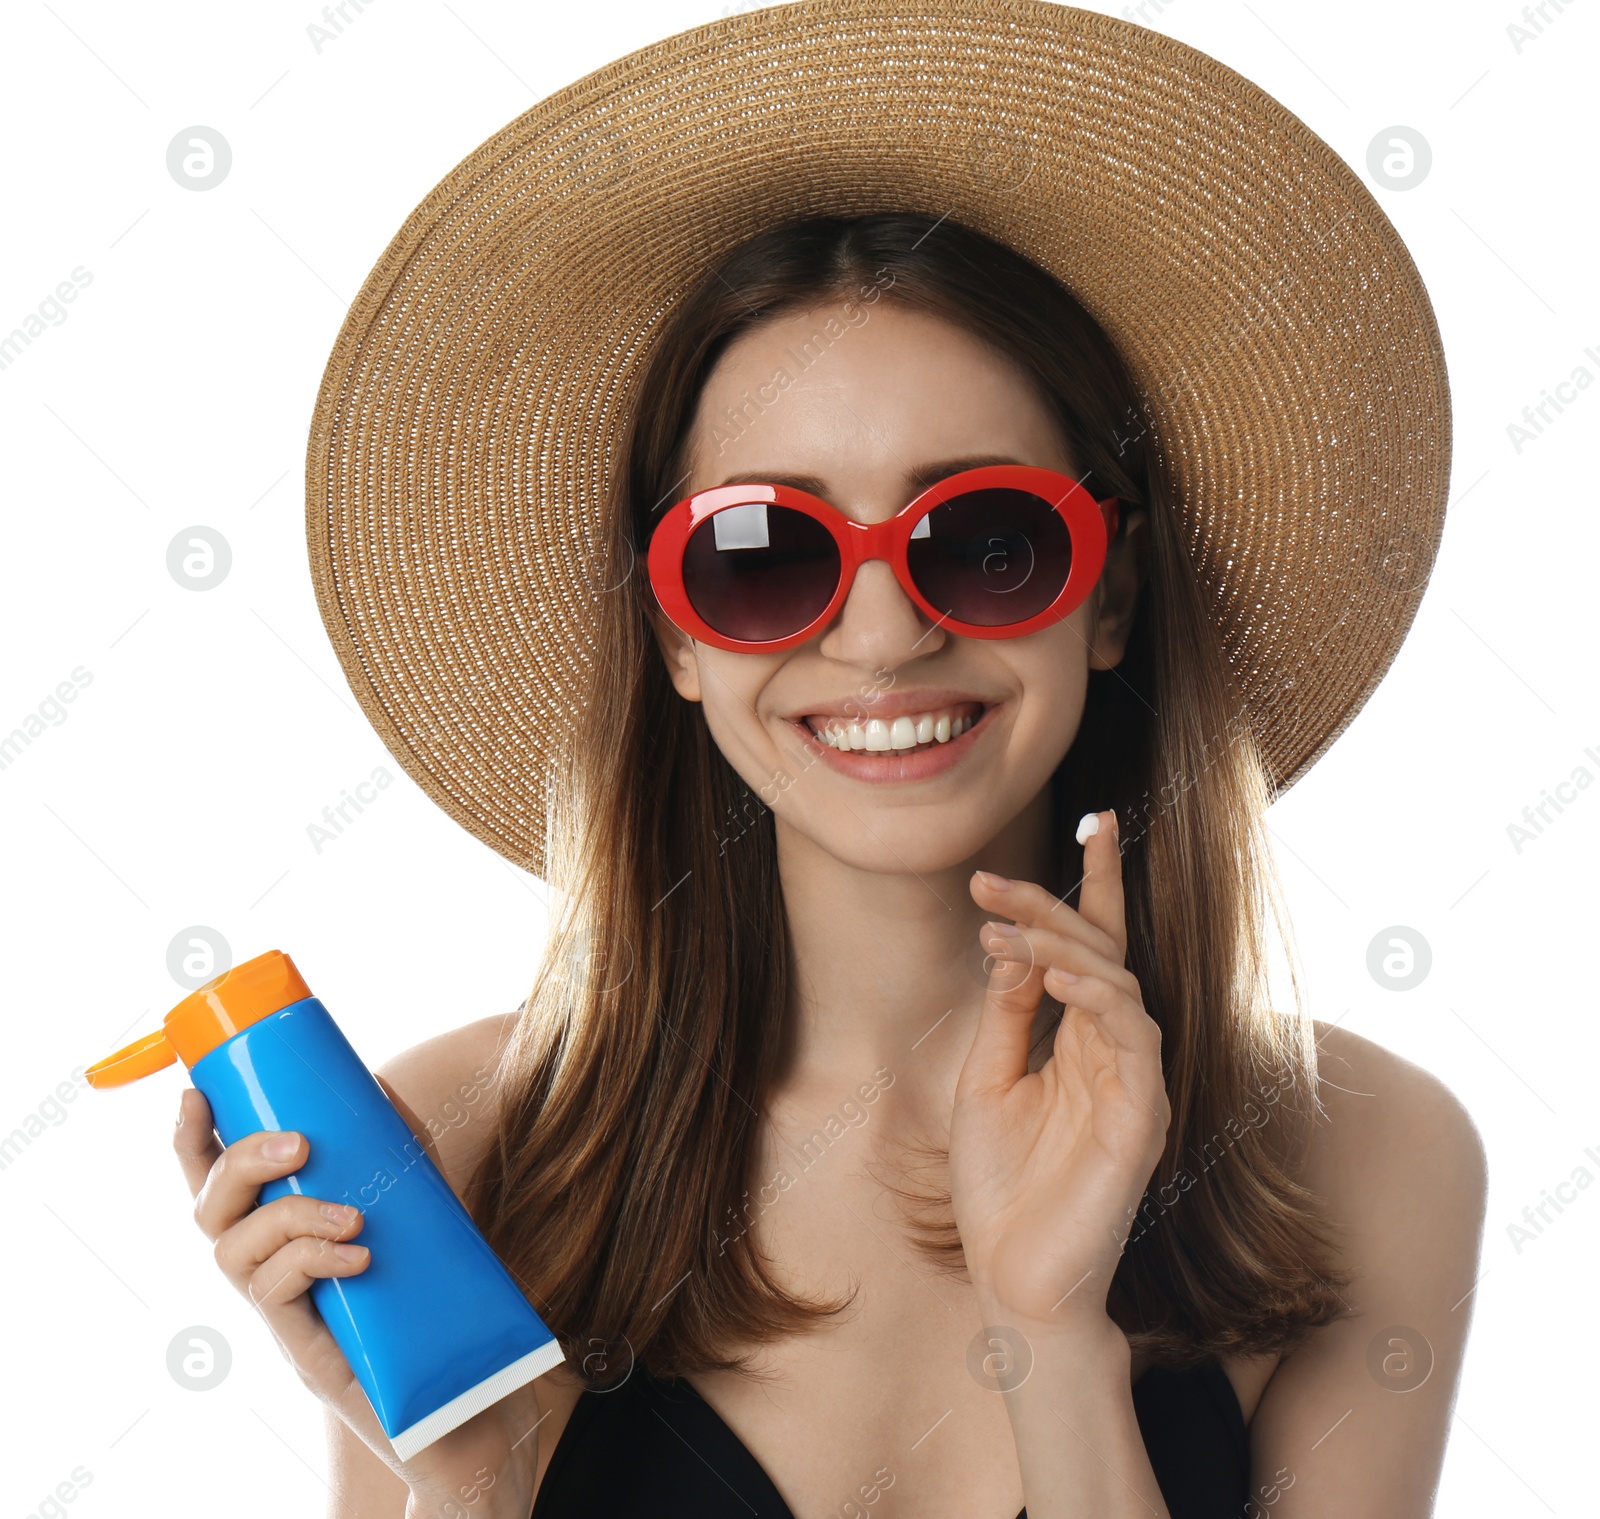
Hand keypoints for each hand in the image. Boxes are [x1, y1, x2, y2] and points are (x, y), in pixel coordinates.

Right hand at [173, 1086, 541, 1515]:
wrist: (460, 1383)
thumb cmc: (429, 1285)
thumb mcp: (412, 1198)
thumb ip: (390, 1145)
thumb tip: (371, 1081)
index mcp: (279, 1235)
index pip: (214, 1185)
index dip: (192, 1142)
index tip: (195, 1095)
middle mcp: (265, 1272)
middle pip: (207, 1214)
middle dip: (239, 1164)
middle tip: (298, 1142)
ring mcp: (279, 1313)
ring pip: (233, 1254)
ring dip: (288, 1216)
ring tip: (351, 1215)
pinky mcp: (302, 1349)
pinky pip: (274, 1299)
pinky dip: (310, 1263)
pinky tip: (358, 1256)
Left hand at [949, 810, 1169, 1331]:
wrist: (1013, 1280)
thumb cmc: (998, 1188)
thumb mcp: (984, 1083)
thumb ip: (1005, 1015)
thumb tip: (1015, 944)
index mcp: (1079, 1040)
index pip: (1094, 947)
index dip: (1096, 884)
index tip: (1091, 820)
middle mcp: (1114, 1051)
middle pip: (1100, 953)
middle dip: (1051, 907)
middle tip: (987, 883)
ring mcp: (1133, 1082)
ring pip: (1118, 984)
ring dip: (1062, 948)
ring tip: (1008, 930)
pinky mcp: (1144, 1116)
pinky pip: (1133, 1037)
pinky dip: (1098, 999)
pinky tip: (1057, 978)